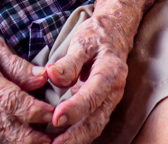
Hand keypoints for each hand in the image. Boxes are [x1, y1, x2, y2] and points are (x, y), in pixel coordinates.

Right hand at [0, 10, 53, 143]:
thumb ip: (15, 63)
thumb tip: (41, 78)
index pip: (9, 99)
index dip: (31, 110)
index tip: (50, 113)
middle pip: (2, 123)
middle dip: (27, 135)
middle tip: (51, 139)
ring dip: (17, 140)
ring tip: (39, 143)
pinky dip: (2, 137)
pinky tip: (18, 139)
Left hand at [45, 11, 134, 143]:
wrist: (114, 35)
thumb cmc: (96, 38)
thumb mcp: (82, 42)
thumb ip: (69, 61)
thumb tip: (52, 75)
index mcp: (111, 71)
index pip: (93, 94)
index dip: (76, 108)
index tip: (56, 118)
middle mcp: (114, 90)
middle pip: (97, 119)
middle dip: (76, 136)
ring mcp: (110, 101)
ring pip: (96, 126)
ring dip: (77, 140)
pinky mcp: (103, 107)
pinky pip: (92, 125)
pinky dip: (78, 136)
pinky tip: (62, 141)